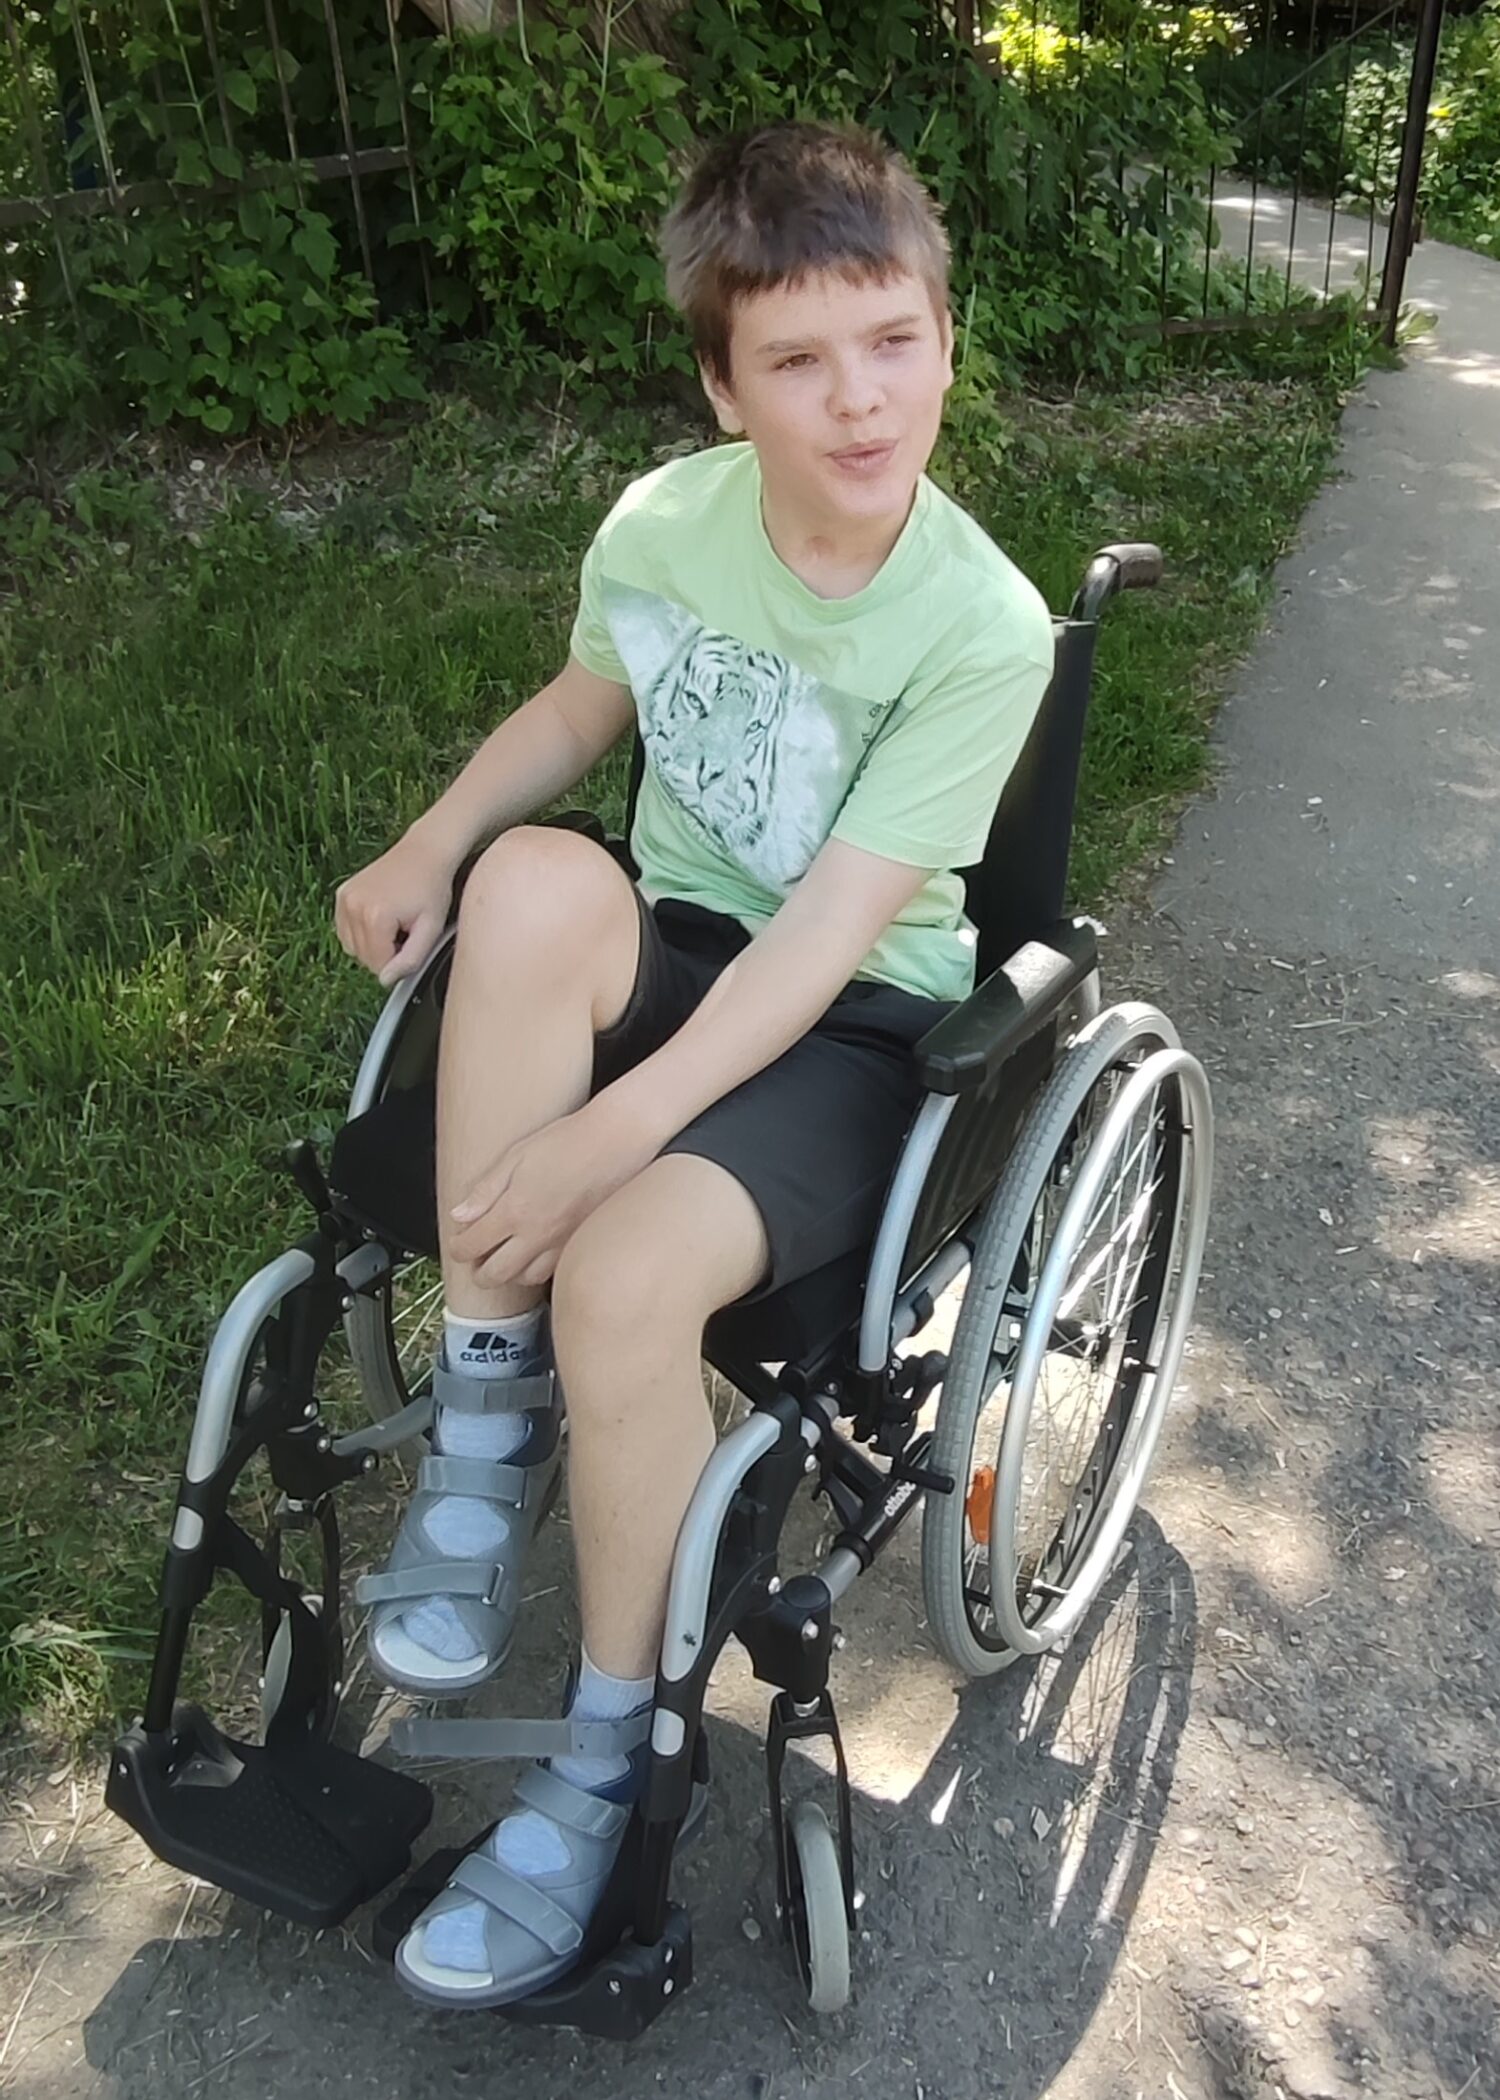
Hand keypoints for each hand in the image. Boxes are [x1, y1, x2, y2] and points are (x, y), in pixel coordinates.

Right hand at [335, 831, 455, 987]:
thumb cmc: (432, 888)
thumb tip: (386, 980)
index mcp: (375, 917)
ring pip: (353, 948)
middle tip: (406, 929)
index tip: (413, 939)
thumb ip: (410, 959)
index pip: (379, 966)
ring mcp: (344, 899)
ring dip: (373, 944)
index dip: (399, 961)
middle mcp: (353, 907)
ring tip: (394, 922)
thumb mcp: (431, 928)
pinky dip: (361, 933)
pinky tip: (381, 917)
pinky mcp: (341, 894)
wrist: (424, 852)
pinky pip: (345, 932)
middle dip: (386, 952)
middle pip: (364, 958)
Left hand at [448, 1095, 663, 1287]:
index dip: (458, 1249)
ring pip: (526, 1278)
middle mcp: (537, 1234)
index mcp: (515, 1210)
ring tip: (506, 1257)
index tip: (457, 1244)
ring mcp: (563, 1243)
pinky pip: (554, 1270)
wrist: (616, 1139)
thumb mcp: (516, 1156)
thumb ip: (486, 1190)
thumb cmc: (569, 1140)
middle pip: (496, 1274)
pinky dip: (539, 1269)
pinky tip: (537, 1253)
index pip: (473, 1246)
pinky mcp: (582, 1242)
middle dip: (479, 1273)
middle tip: (477, 1261)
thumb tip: (460, 1215)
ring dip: (510, 1273)